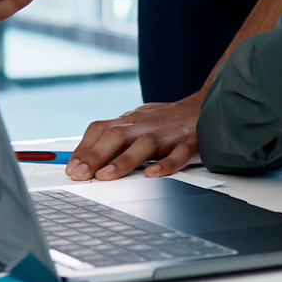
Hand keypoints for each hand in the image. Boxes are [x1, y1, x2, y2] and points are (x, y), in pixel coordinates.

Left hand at [67, 94, 204, 180]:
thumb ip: (114, 139)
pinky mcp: (193, 142)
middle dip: (96, 155)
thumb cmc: (168, 121)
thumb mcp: (138, 123)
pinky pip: (180, 153)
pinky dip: (166, 164)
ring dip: (124, 160)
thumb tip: (80, 159)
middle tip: (80, 174)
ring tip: (106, 176)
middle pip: (118, 135)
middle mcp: (148, 124)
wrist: (211, 105)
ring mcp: (171, 133)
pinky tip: (153, 174)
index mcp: (133, 120)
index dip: (84, 148)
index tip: (71, 169)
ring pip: (146, 144)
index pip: (101, 129)